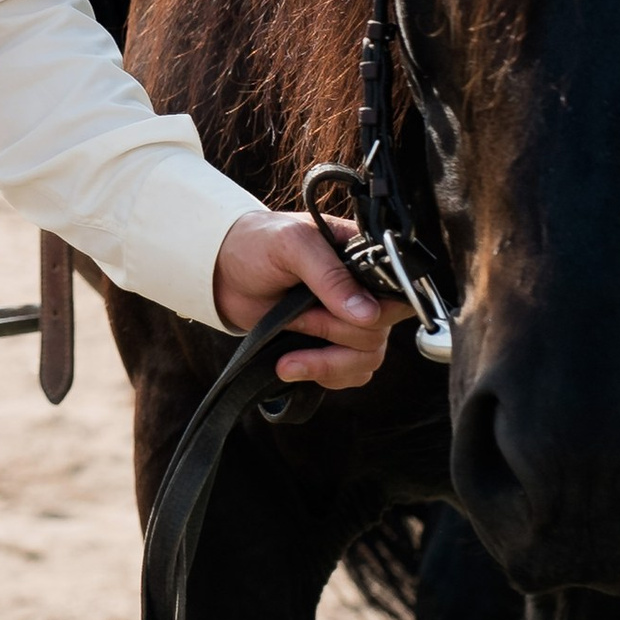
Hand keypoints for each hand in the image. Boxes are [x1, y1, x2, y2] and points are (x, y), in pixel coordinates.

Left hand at [210, 208, 403, 388]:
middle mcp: (363, 293)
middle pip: (379, 333)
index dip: (381, 312)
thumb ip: (329, 275)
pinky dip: (324, 375)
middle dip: (332, 332)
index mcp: (364, 258)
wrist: (221, 273)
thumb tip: (367, 314)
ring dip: (326, 363)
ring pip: (368, 359)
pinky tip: (293, 365)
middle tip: (296, 318)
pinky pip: (351, 374)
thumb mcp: (292, 245)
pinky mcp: (330, 346)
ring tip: (288, 356)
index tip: (352, 318)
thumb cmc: (257, 244)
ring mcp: (347, 322)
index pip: (399, 292)